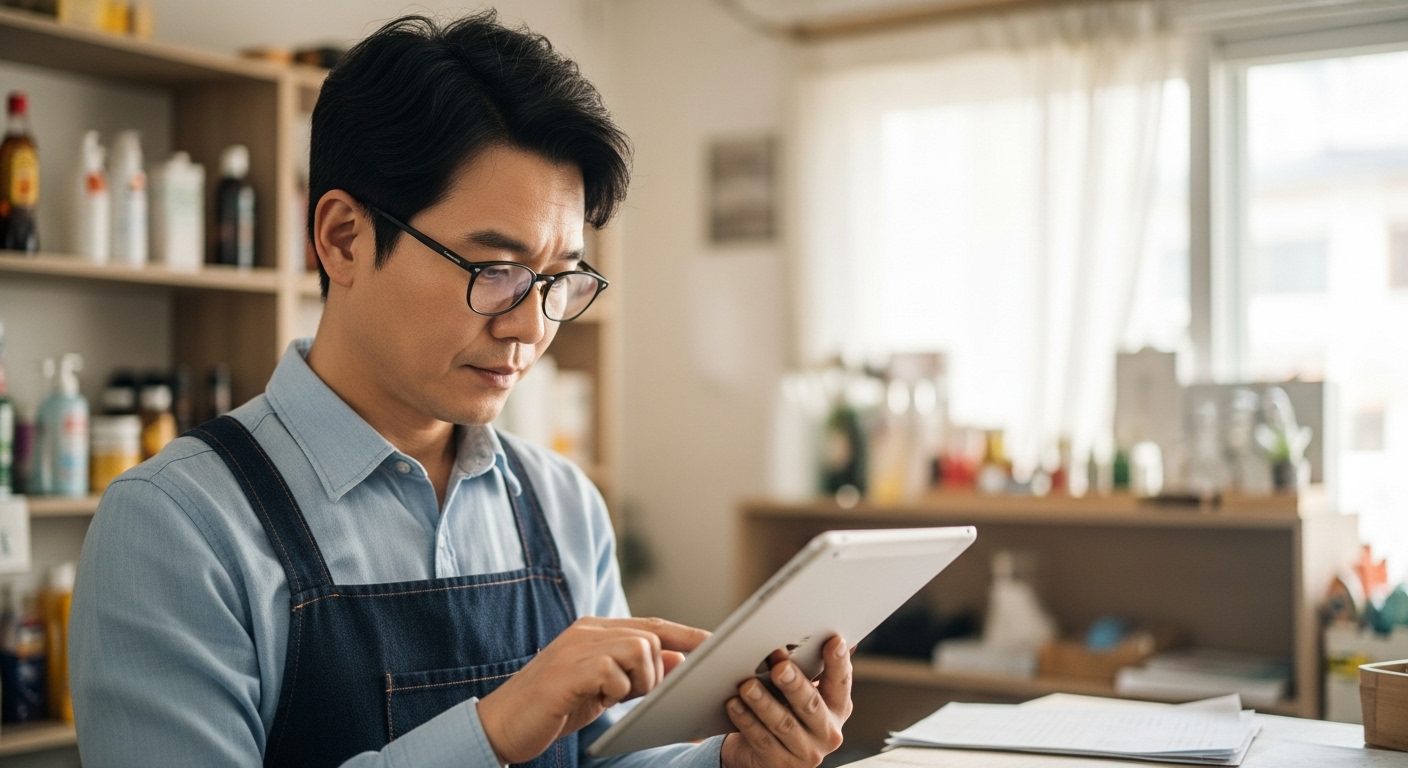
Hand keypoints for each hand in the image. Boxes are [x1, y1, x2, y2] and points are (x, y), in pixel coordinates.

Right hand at [476, 616, 708, 764]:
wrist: (501, 724)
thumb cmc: (555, 707)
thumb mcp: (604, 688)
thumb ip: (637, 672)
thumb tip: (679, 660)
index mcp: (596, 630)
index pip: (653, 625)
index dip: (687, 635)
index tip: (716, 645)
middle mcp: (587, 630)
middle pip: (651, 636)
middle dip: (658, 671)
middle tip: (636, 695)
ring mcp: (576, 647)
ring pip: (639, 649)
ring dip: (639, 681)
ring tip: (614, 698)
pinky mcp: (568, 670)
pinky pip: (614, 672)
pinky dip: (615, 691)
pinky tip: (596, 701)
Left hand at [721, 635, 852, 767]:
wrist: (764, 755)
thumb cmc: (785, 710)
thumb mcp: (801, 690)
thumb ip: (808, 666)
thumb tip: (814, 631)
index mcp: (838, 707)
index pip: (841, 681)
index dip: (839, 661)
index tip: (833, 640)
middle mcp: (828, 731)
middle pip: (811, 705)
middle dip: (794, 684)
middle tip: (779, 666)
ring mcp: (806, 752)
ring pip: (783, 724)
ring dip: (764, 703)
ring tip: (748, 685)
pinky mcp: (781, 765)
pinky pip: (761, 740)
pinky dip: (747, 720)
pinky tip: (734, 704)